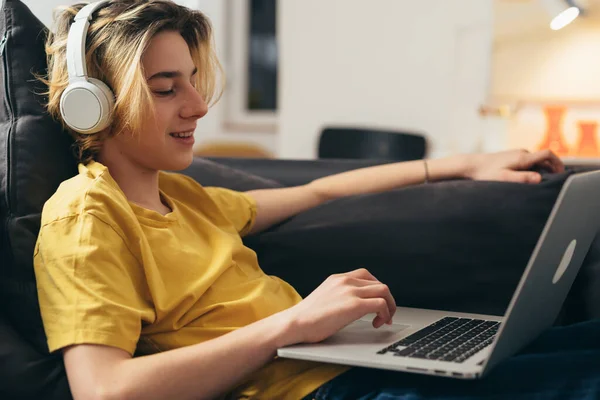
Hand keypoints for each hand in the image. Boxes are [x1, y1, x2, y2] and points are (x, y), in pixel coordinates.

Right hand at [280, 268, 395, 344]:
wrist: (295, 323)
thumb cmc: (306, 318)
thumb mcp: (324, 298)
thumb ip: (338, 296)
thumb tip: (350, 306)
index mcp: (337, 279)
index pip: (366, 276)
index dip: (376, 290)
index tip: (377, 302)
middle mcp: (345, 281)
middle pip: (378, 283)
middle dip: (387, 299)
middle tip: (385, 314)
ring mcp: (350, 291)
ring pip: (384, 291)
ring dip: (389, 306)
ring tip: (384, 320)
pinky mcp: (354, 305)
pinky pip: (381, 304)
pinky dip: (385, 314)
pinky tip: (377, 323)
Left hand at [463, 149, 564, 183]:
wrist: (471, 165)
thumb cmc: (486, 173)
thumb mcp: (505, 178)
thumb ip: (522, 178)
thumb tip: (539, 179)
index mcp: (523, 157)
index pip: (548, 154)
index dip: (559, 163)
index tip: (562, 173)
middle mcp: (521, 153)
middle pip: (544, 158)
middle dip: (552, 168)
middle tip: (555, 181)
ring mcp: (516, 153)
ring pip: (535, 160)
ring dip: (542, 168)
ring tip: (543, 182)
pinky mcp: (510, 157)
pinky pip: (527, 161)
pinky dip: (533, 168)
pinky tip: (529, 178)